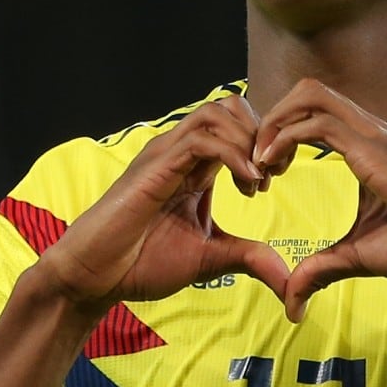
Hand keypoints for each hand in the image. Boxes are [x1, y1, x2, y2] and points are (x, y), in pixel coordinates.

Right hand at [31, 99, 296, 315]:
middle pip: (230, 106)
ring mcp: (166, 154)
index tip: (277, 178)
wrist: (96, 276)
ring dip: (249, 140)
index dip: (266, 144)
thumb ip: (250, 259)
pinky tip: (247, 184)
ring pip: (217, 112)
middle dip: (263, 134)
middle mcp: (180, 151)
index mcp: (195, 166)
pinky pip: (201, 139)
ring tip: (260, 179)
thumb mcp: (211, 259)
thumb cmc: (142, 263)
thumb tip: (290, 280)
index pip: (237, 126)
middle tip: (274, 173)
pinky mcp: (155, 166)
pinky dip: (234, 154)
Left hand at [253, 79, 386, 320]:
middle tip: (257, 160)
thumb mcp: (359, 256)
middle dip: (273, 117)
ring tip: (260, 163)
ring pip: (310, 95)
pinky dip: (284, 138)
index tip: (268, 173)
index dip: (284, 134)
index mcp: (370, 147)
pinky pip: (315, 124)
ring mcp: (374, 135)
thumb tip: (293, 301)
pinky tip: (273, 169)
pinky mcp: (372, 150)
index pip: (318, 114)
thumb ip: (322, 269)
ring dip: (275, 123)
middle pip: (309, 92)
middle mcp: (371, 131)